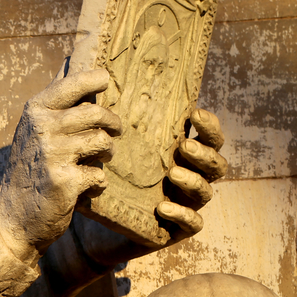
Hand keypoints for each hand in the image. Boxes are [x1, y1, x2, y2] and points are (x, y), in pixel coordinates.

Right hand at [0, 65, 119, 257]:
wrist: (12, 214)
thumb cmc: (29, 168)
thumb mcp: (33, 129)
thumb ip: (55, 100)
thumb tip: (73, 57)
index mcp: (36, 111)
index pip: (72, 84)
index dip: (95, 79)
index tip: (105, 80)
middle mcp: (42, 128)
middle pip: (95, 113)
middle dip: (112, 122)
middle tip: (115, 130)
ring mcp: (53, 154)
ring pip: (102, 143)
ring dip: (107, 153)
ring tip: (100, 158)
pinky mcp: (64, 180)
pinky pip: (99, 174)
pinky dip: (97, 183)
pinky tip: (85, 187)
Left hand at [72, 107, 227, 267]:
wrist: (90, 225)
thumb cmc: (102, 178)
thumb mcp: (103, 147)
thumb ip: (98, 113)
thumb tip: (79, 67)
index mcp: (178, 154)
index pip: (208, 136)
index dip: (209, 125)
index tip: (195, 113)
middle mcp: (188, 176)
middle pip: (217, 163)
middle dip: (204, 153)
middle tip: (184, 146)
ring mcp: (185, 204)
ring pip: (207, 191)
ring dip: (193, 181)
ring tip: (172, 174)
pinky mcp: (175, 230)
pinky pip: (192, 223)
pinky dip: (182, 214)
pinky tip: (162, 207)